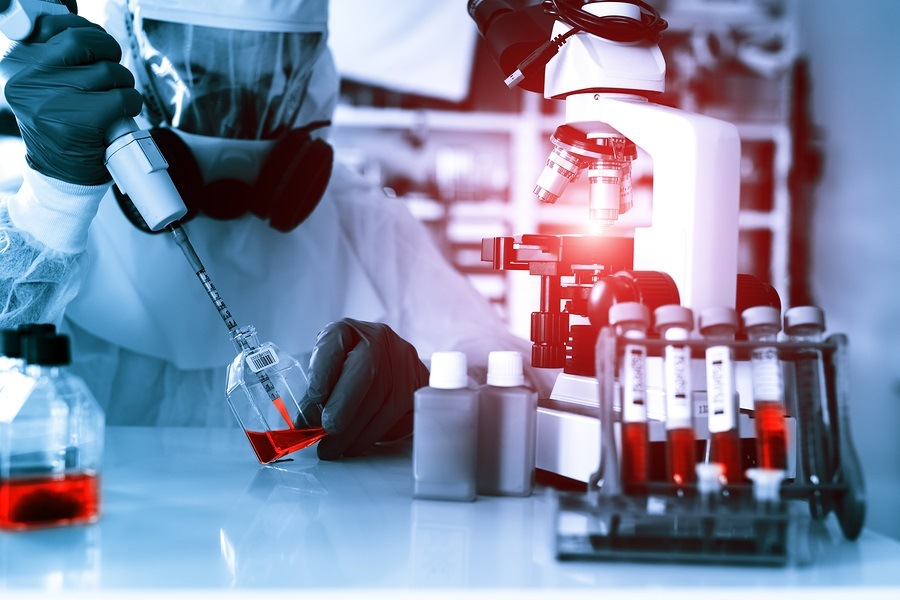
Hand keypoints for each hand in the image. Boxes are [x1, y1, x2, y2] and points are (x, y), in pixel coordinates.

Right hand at [0, 13, 142, 184]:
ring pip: (108, 71)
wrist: (60, 177)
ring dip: (124, 85)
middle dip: (110, 52)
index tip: (99, 45)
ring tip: (116, 102)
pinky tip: (121, 117)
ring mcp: (50, 101)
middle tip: (115, 72)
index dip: (86, 30)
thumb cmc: (62, 128)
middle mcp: (29, 80)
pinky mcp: (76, 122)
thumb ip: (61, 60)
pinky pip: (120, 99)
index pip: (53, 26)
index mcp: (19, 66)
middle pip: (84, 42)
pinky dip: (131, 105)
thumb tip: (91, 33)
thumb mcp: (48, 88)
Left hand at [301, 318, 429, 459]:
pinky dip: (371, 434)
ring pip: (382, 398)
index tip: (314, 397)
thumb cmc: (345, 374)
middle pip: (366, 369)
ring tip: (333, 448)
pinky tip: (354, 444)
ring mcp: (402, 360)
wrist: (388, 368)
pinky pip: (396, 413)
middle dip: (344, 405)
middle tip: (327, 429)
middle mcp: (378, 339)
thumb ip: (313, 390)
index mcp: (347, 330)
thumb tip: (304, 422)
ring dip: (355, 430)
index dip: (324, 369)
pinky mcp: (416, 384)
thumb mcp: (324, 372)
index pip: (335, 340)